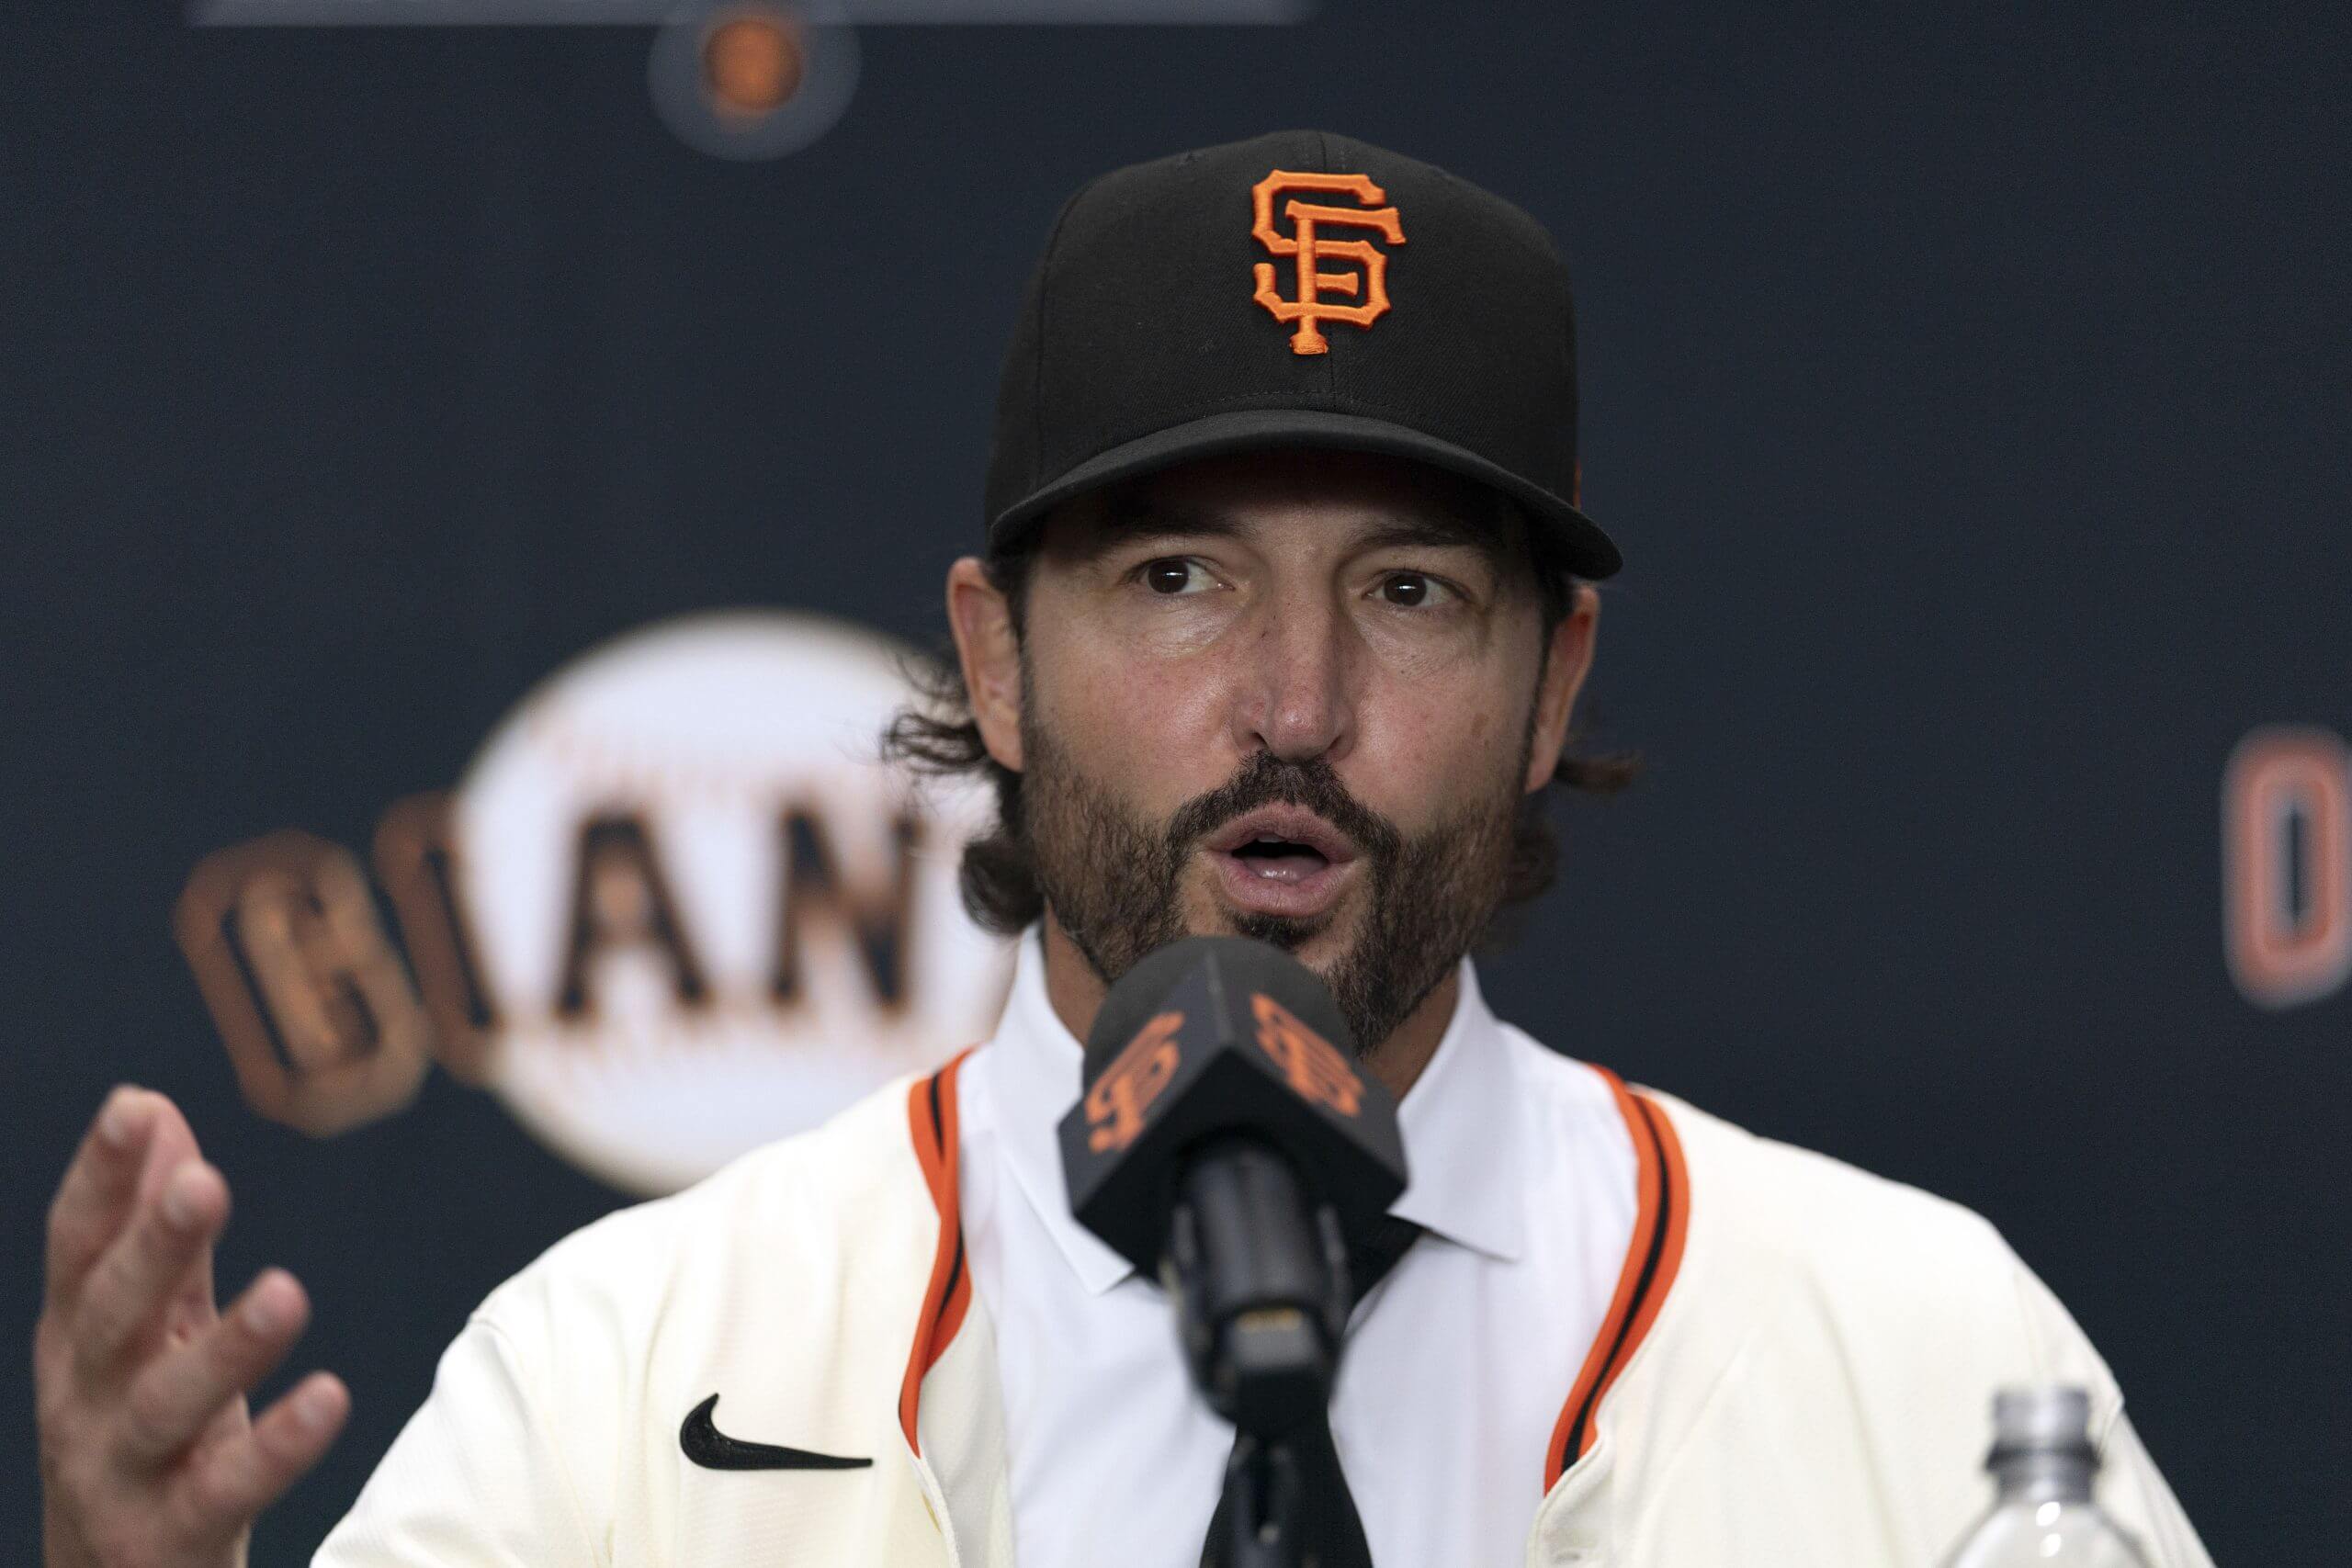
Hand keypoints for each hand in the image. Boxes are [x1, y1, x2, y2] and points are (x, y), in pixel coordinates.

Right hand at [35, 1087, 349, 1567]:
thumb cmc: (141, 1435)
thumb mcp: (144, 1330)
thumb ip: (158, 1232)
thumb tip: (150, 1105)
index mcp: (77, 1338)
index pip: (78, 1248)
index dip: (100, 1178)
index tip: (135, 1107)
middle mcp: (81, 1401)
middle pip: (110, 1316)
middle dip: (154, 1248)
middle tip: (205, 1180)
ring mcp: (117, 1475)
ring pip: (162, 1407)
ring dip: (226, 1349)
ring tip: (290, 1290)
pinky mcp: (167, 1539)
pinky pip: (224, 1490)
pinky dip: (277, 1448)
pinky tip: (331, 1396)